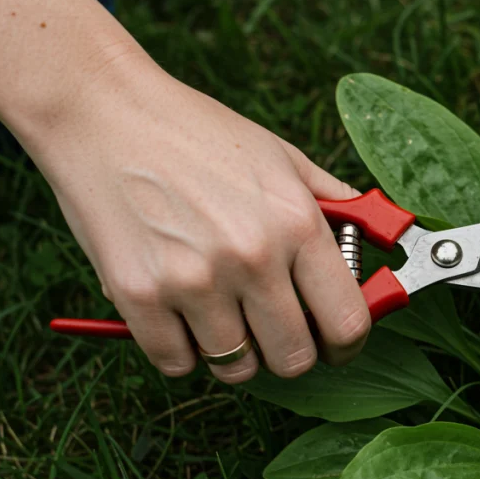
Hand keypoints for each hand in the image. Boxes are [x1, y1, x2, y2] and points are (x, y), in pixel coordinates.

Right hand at [30, 55, 370, 382]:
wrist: (102, 110)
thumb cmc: (195, 132)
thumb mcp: (280, 156)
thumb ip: (331, 201)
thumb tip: (377, 235)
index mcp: (298, 222)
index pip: (348, 322)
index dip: (347, 344)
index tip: (337, 344)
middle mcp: (252, 257)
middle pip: (294, 359)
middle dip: (289, 353)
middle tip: (275, 332)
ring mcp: (193, 280)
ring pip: (236, 368)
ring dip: (234, 353)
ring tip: (221, 314)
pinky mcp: (138, 296)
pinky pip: (177, 363)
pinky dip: (181, 350)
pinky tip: (178, 312)